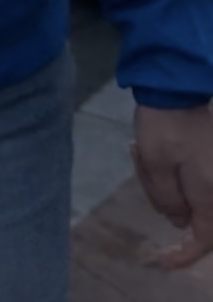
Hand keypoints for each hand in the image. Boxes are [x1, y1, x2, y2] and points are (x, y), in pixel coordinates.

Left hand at [133, 103, 212, 267]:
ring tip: (139, 146)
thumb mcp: (155, 164)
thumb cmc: (164, 124)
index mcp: (209, 193)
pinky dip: (166, 167)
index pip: (203, 240)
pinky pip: (188, 174)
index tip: (160, 262)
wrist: (176, 82)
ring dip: (158, 178)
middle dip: (160, 197)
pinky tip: (147, 145)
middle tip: (139, 162)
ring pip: (186, 192)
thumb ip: (167, 200)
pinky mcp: (208, 156)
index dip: (184, 256)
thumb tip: (178, 222)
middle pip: (190, 213)